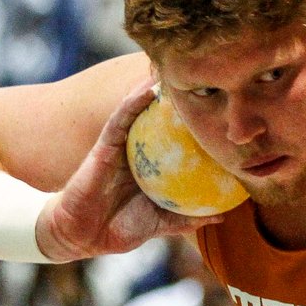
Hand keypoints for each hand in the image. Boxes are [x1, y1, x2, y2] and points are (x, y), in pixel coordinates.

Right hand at [36, 79, 219, 260]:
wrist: (83, 236)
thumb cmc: (120, 228)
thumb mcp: (159, 222)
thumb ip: (185, 217)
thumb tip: (221, 214)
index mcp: (153, 166)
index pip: (175, 139)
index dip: (192, 122)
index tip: (216, 106)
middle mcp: (139, 151)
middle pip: (159, 119)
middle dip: (176, 97)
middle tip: (200, 76)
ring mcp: (121, 145)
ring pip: (140, 111)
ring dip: (155, 88)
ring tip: (174, 69)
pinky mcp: (105, 145)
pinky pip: (120, 119)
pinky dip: (133, 102)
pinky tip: (148, 88)